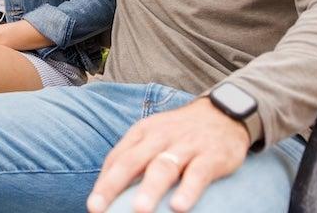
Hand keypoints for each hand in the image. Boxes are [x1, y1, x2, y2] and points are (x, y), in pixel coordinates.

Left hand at [86, 97, 249, 212]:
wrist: (224, 113)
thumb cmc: (180, 133)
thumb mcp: (154, 137)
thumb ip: (134, 159)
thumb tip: (109, 190)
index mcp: (142, 133)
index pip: (117, 158)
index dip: (103, 183)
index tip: (93, 206)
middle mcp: (159, 137)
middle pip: (132, 162)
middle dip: (113, 186)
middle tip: (97, 208)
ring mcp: (185, 146)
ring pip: (163, 167)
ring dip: (150, 189)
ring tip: (139, 210)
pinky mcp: (211, 156)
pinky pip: (198, 174)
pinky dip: (188, 190)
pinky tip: (178, 207)